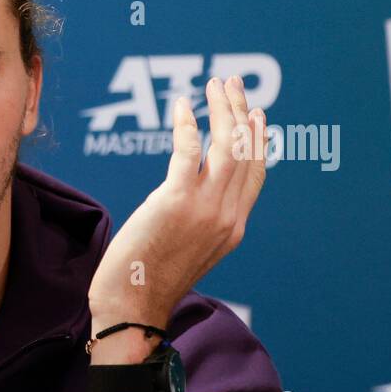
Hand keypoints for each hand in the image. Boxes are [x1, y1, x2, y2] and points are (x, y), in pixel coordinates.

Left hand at [87, 76, 268, 328]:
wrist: (131, 307)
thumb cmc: (146, 281)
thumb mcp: (186, 249)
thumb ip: (197, 221)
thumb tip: (187, 196)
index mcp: (233, 227)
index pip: (255, 175)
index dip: (259, 140)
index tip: (256, 114)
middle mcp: (227, 216)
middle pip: (246, 153)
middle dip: (242, 113)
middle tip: (232, 84)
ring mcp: (204, 209)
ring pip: (227, 147)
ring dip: (224, 110)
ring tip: (215, 85)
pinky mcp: (176, 202)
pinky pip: (189, 152)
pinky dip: (188, 125)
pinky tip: (182, 107)